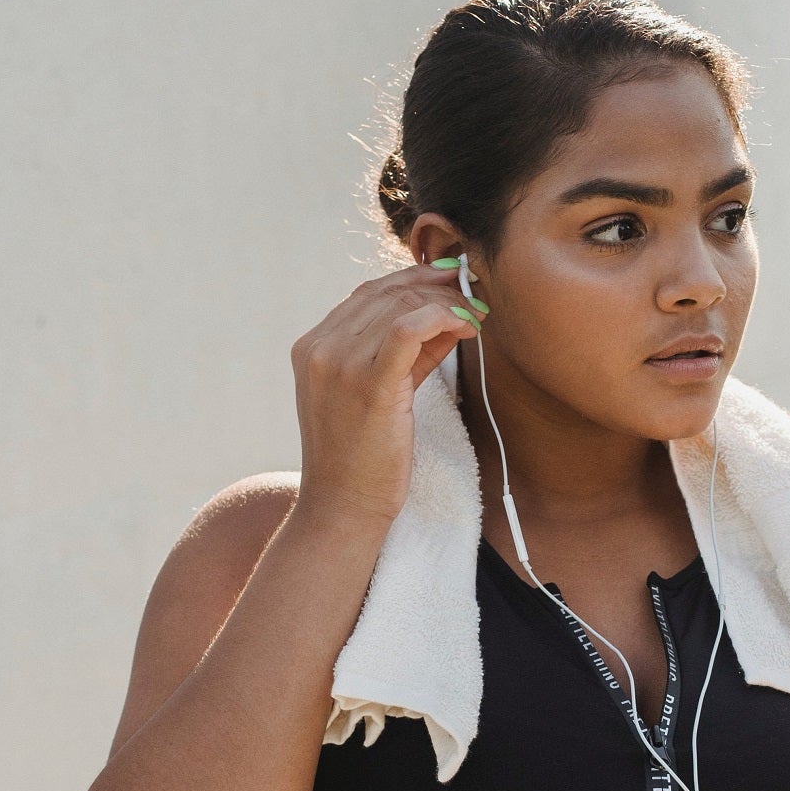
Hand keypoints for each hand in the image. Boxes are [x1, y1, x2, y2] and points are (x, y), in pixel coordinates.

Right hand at [291, 259, 487, 530]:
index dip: (415, 282)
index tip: (452, 287)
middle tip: (474, 296)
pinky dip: (443, 316)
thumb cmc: (362, 460)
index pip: (368, 294)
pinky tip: (467, 327)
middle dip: (437, 287)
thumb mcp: (377, 395)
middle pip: (386, 292)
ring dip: (448, 303)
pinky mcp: (368, 384)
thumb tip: (449, 319)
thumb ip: (407, 355)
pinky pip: (408, 327)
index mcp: (313, 347)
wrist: (342, 508)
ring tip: (476, 317)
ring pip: (401, 304)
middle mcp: (320, 347)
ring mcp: (339, 363)